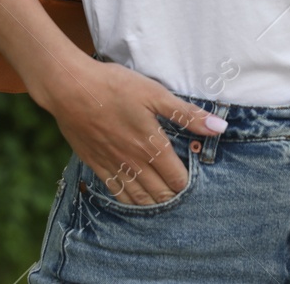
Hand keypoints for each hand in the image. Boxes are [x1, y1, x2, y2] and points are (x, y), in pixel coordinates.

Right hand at [38, 56, 227, 204]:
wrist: (70, 88)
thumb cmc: (114, 86)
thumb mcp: (154, 93)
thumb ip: (186, 114)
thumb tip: (219, 127)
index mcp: (152, 145)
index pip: (178, 179)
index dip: (188, 183)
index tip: (194, 179)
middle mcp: (134, 162)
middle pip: (161, 193)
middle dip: (174, 196)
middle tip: (183, 194)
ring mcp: (113, 165)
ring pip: (139, 198)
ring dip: (154, 203)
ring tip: (165, 203)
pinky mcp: (96, 164)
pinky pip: (116, 193)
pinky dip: (130, 201)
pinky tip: (135, 201)